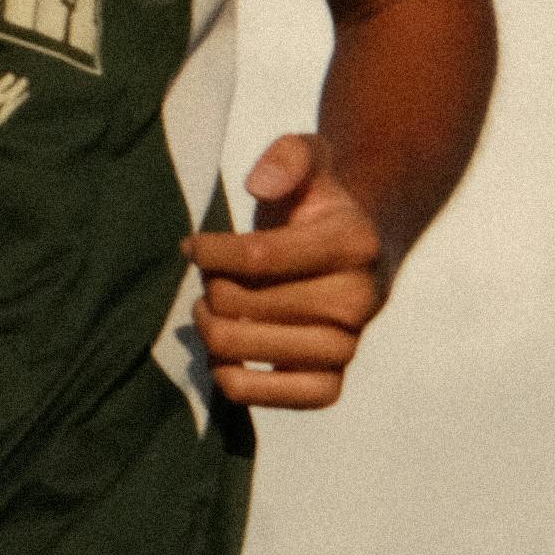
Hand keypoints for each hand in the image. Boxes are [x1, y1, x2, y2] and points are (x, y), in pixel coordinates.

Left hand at [189, 132, 400, 410]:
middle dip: (212, 288)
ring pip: (252, 349)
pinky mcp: (333, 381)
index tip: (192, 246)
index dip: (210, 252)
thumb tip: (259, 185)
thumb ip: (289, 157)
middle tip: (210, 278)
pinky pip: (284, 398)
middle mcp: (360, 299)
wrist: (362, 248)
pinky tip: (224, 359)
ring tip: (210, 311)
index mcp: (356, 242)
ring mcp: (349, 344)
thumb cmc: (320, 204)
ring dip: (213, 331)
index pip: (260, 256)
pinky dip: (240, 384)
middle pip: (246, 303)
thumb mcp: (311, 156)